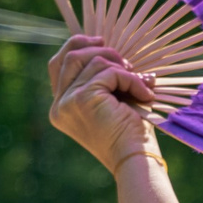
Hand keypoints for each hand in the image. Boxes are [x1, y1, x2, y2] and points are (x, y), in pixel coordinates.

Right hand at [48, 35, 161, 172]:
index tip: (102, 42)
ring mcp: (68, 102)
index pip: (58, 65)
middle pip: (71, 56)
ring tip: (139, 83)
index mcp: (61, 108)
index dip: (78, 46)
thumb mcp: (111, 101)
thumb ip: (102, 77)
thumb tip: (106, 44)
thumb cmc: (130, 135)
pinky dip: (130, 79)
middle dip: (101, 51)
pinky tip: (144, 94)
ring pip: (92, 60)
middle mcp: (59, 106)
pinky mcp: (83, 99)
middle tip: (127, 63)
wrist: (136, 161)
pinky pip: (108, 72)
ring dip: (121, 67)